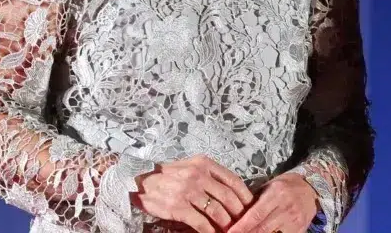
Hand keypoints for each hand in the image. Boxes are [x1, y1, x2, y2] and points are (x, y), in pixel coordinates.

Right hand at [133, 155, 253, 232]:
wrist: (140, 181)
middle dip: (238, 213)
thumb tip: (230, 190)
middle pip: (228, 198)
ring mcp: (188, 191)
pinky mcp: (178, 207)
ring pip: (217, 212)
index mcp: (204, 164)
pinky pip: (201, 223)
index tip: (250, 206)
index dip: (245, 196)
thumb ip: (210, 174)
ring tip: (230, 230)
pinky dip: (210, 232)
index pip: (233, 180)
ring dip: (226, 224)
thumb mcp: (191, 166)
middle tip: (243, 222)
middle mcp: (198, 176)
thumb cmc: (168, 175)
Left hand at [227, 171, 318, 232]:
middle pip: (262, 229)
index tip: (229, 232)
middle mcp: (286, 208)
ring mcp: (294, 221)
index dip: (241, 226)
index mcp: (276, 194)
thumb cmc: (285, 186)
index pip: (255, 215)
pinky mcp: (300, 230)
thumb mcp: (269, 186)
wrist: (311, 188)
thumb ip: (254, 200)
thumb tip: (235, 214)